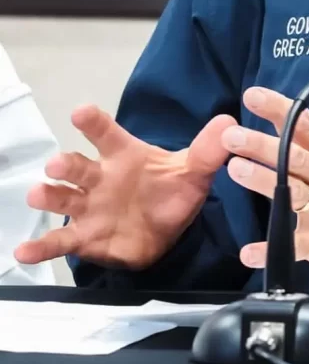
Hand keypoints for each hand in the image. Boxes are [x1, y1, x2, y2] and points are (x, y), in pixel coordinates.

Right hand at [15, 105, 236, 269]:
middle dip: (66, 163)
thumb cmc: (171, 191)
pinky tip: (23, 252)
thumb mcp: (194, 171)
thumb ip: (208, 150)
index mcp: (124, 156)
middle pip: (78, 166)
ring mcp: (89, 207)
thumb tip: (229, 124)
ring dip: (49, 196)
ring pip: (63, 198)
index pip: (106, 133)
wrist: (166, 230)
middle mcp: (100, 178)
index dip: (94, 122)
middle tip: (57, 164)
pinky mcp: (85, 237)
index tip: (81, 112)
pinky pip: (59, 241)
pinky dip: (40, 246)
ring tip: (38, 195)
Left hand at [223, 87, 308, 280]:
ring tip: (237, 170)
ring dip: (263, 182)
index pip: (306, 125)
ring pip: (291, 193)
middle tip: (231, 136)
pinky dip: (270, 250)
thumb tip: (281, 119)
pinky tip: (250, 252)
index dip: (279, 110)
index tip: (253, 96)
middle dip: (261, 145)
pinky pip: (293, 246)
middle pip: (294, 157)